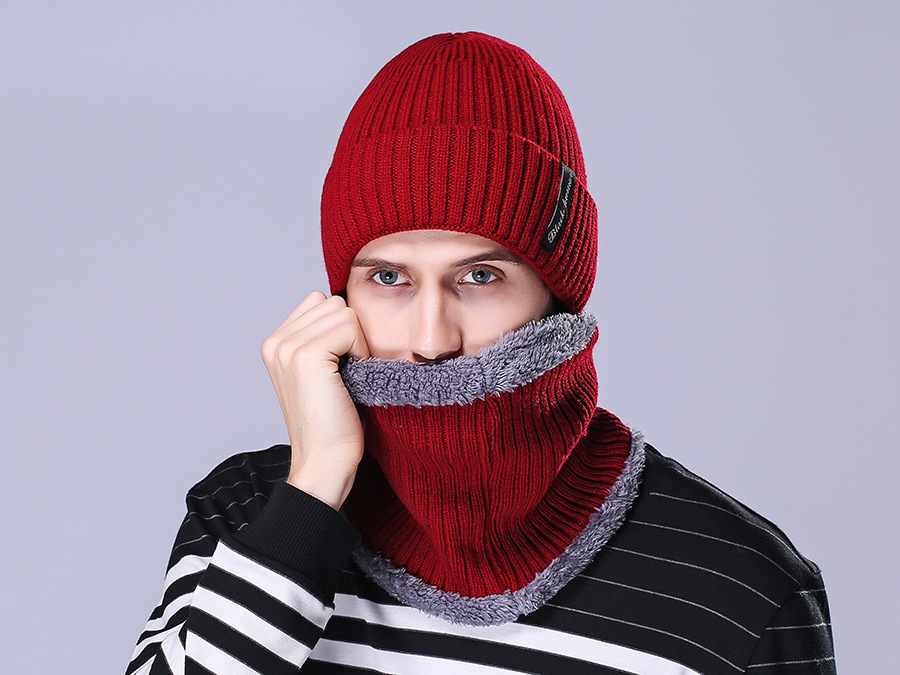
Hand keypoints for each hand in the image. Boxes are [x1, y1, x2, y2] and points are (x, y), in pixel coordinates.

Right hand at [261, 291, 369, 509]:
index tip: (340, 365)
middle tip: (346, 374)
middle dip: (350, 333)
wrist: (325, 461)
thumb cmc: (333, 422)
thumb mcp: (324, 371)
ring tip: (347, 377)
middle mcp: (275, 341)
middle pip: (332, 302)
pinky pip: (349, 326)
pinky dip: (360, 350)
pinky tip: (350, 379)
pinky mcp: (305, 355)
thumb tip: (347, 305)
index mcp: (275, 343)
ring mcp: (287, 347)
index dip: (341, 328)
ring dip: (356, 341)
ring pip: (342, 311)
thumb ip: (323, 336)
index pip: (320, 301)